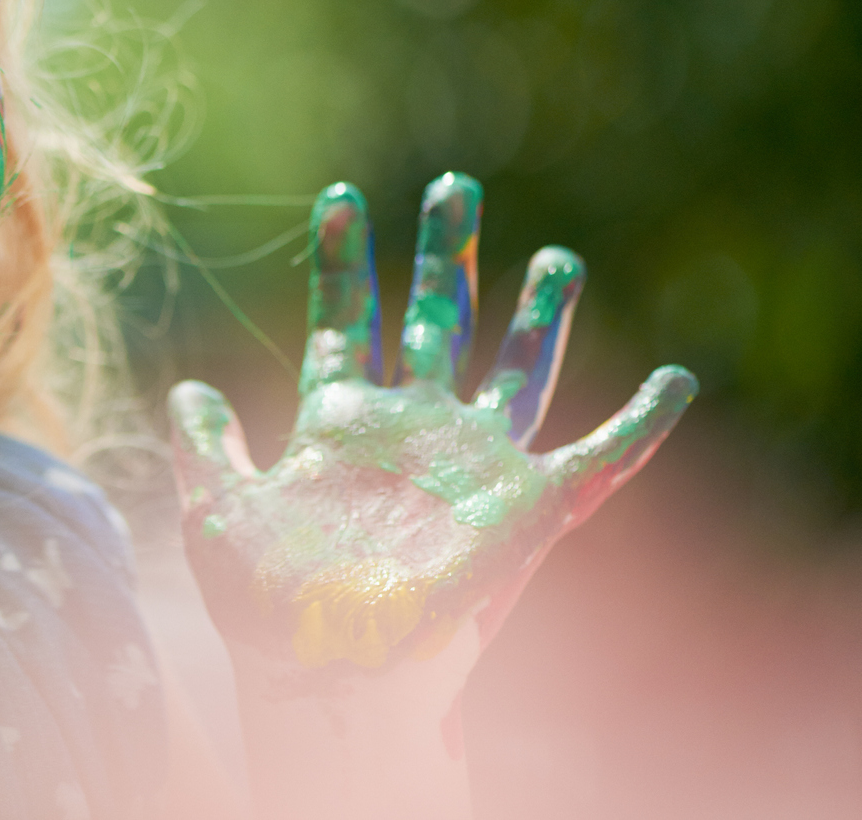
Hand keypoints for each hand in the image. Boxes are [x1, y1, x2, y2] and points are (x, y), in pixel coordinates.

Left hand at [169, 174, 694, 677]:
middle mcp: (413, 432)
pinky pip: (599, 456)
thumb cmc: (269, 612)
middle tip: (453, 183)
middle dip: (445, 253)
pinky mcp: (529, 510)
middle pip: (436, 321)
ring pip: (516, 371)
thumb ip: (205, 447)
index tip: (341, 196)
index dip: (343, 261)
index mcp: (340, 424)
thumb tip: (186, 389)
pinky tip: (676, 380)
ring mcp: (474, 466)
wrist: (332, 678)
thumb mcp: (219, 516)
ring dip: (539, 316)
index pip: (345, 321)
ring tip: (559, 258)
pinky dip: (640, 422)